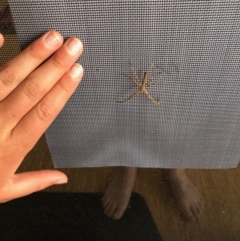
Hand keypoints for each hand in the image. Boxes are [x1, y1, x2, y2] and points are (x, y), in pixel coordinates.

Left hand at [0, 31, 82, 202]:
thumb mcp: (5, 189)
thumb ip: (35, 182)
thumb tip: (63, 179)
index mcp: (13, 146)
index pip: (44, 113)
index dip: (62, 91)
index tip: (77, 72)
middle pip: (31, 91)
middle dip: (54, 66)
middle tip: (72, 46)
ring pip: (8, 78)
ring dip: (31, 56)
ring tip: (51, 38)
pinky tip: (0, 36)